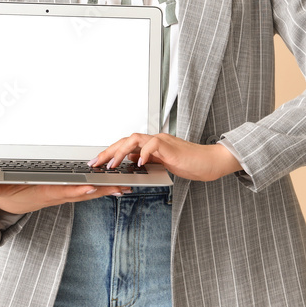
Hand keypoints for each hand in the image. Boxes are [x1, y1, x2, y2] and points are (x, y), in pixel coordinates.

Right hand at [0, 183, 129, 214]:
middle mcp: (59, 195)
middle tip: (120, 186)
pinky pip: (87, 193)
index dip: (79, 189)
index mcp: (47, 192)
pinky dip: (101, 189)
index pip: (65, 191)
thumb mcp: (4, 189)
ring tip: (124, 186)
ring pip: (89, 193)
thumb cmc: (13, 191)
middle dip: (102, 190)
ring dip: (107, 191)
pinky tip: (115, 187)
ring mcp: (64, 196)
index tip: (92, 186)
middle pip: (84, 192)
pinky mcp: (68, 194)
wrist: (13, 203)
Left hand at [90, 133, 242, 181]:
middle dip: (108, 152)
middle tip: (96, 163)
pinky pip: (154, 145)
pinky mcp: (171, 147)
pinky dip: (144, 153)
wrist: (209, 162)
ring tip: (113, 164)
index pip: (126, 145)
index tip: (97, 163)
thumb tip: (132, 167)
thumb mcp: (164, 166)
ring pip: (135, 139)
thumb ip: (149, 164)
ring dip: (121, 151)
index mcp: (151, 146)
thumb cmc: (190, 164)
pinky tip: (138, 163)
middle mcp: (155, 141)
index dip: (110, 153)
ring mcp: (162, 142)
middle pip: (126, 140)